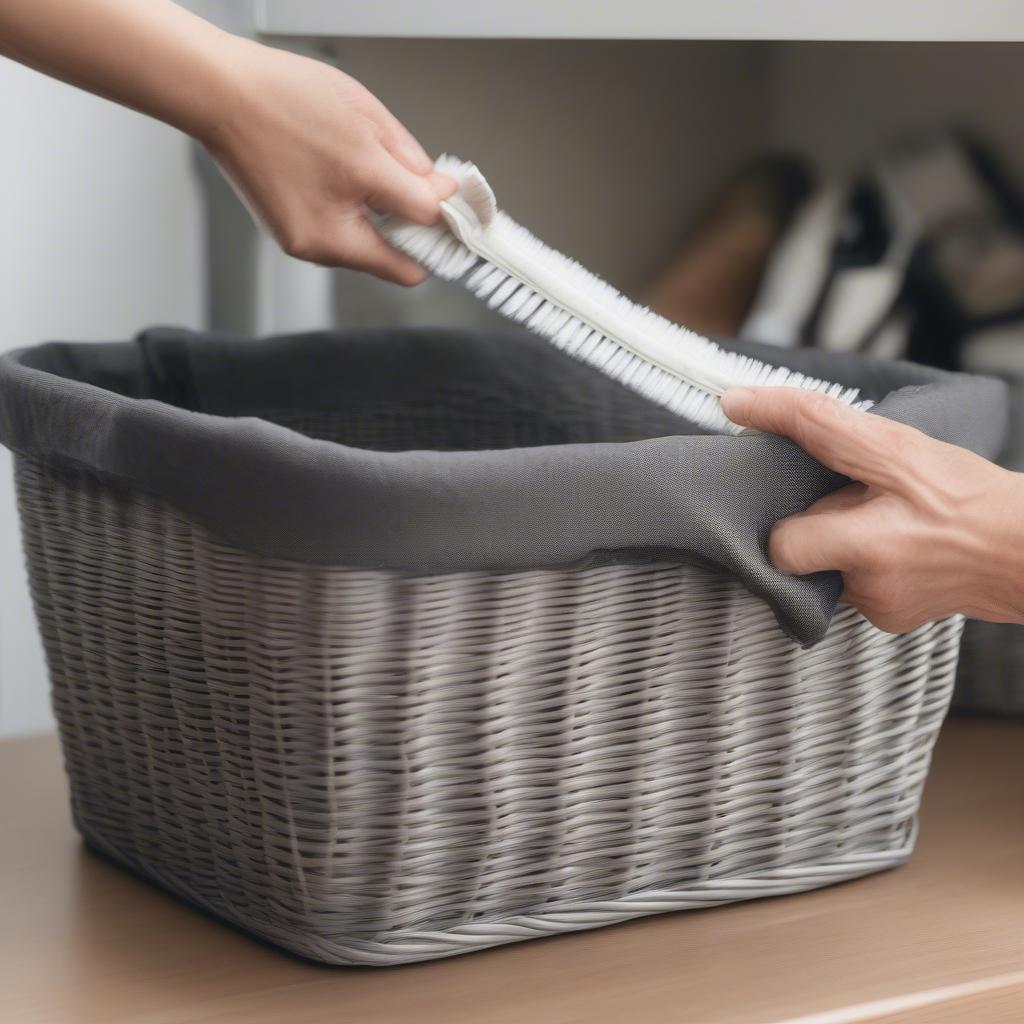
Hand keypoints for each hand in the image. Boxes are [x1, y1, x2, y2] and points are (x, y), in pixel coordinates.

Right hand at [202, 39, 454, 283]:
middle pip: (390, 250)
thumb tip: (447, 199)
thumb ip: (416, 181)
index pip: (410, 268)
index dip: (439, 241)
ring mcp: (300, 233)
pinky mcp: (288, 215)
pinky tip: (344, 157)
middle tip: (417, 174)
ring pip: (366, 229)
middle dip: (408, 216)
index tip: (459, 219)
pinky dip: (353, 193)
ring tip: (368, 155)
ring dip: (381, 202)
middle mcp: (316, 248)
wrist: (216, 87)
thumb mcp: (370, 140)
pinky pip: (339, 213)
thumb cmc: (280, 106)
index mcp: (336, 242)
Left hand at [721, 386, 1023, 632]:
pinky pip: (851, 582)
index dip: (786, 514)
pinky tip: (896, 545)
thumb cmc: (970, 498)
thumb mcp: (894, 445)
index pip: (780, 544)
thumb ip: (812, 423)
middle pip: (800, 552)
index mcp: (867, 545)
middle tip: (858, 502)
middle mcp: (867, 586)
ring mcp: (878, 607)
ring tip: (886, 522)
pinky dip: (863, 561)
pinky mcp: (889, 618)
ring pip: (825, 565)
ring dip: (841, 541)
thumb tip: (740, 404)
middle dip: (817, 522)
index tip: (797, 491)